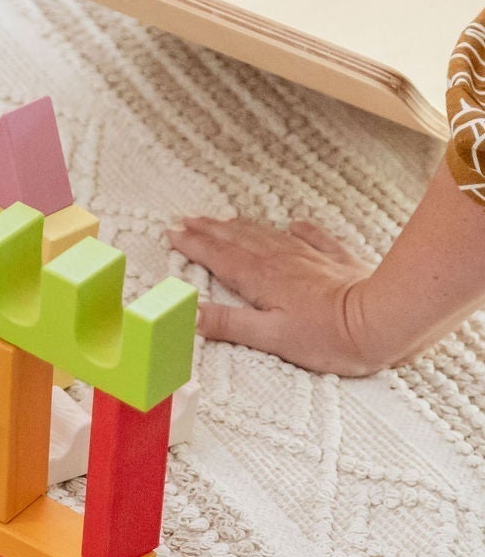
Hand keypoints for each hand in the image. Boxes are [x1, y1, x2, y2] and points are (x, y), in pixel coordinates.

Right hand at [166, 216, 383, 375]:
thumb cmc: (329, 337)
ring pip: (268, 236)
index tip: (172, 232)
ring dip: (242, 227)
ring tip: (224, 219)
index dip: (193, 244)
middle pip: (238, 240)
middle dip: (210, 229)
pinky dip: (301, 229)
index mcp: (261, 280)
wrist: (384, 321)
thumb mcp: (270, 337)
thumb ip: (228, 324)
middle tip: (187, 219)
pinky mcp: (337, 262)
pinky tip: (295, 223)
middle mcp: (281, 262)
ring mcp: (310, 259)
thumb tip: (188, 314)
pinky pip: (314, 238)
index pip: (219, 257)